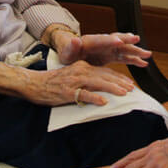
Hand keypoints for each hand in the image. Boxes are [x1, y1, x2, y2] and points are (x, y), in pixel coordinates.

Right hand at [20, 59, 134, 106]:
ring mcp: (75, 80)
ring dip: (112, 87)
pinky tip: (104, 101)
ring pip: (98, 82)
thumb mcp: (73, 76)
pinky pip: (84, 94)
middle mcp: (81, 70)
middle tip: (132, 88)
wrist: (35, 83)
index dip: (119, 77)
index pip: (105, 71)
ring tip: (124, 93)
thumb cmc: (54, 82)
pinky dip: (94, 97)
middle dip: (120, 82)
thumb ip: (87, 79)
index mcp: (83, 65)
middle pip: (105, 75)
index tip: (129, 83)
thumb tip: (102, 88)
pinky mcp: (68, 91)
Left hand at [56, 32, 151, 66]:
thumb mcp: (66, 50)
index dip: (110, 40)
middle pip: (117, 40)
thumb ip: (71, 46)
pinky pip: (124, 57)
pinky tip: (143, 63)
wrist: (71, 55)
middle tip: (136, 39)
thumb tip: (74, 40)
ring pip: (124, 48)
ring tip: (147, 54)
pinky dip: (133, 60)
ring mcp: (108, 49)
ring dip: (135, 51)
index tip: (119, 41)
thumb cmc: (68, 52)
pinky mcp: (110, 56)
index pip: (102, 39)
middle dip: (126, 40)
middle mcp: (102, 43)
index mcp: (91, 41)